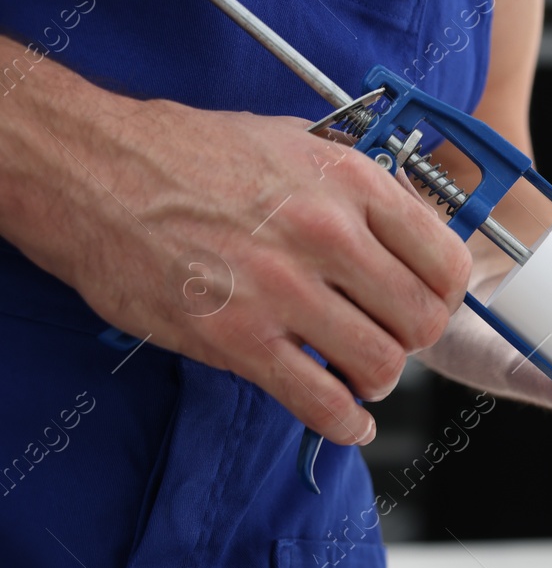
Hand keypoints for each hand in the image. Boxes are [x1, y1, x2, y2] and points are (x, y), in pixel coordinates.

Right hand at [1, 54, 471, 444]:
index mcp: (348, 183)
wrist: (91, 171)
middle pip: (420, 321)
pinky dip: (345, 424)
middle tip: (388, 339)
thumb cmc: (187, 155)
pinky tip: (347, 422)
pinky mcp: (238, 338)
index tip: (430, 304)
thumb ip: (357, 188)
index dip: (445, 295)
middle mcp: (325, 233)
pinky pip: (322, 403)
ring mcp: (282, 289)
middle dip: (411, 341)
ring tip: (357, 374)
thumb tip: (410, 230)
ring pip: (381, 366)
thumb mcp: (292, 142)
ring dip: (376, 381)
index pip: (445, 260)